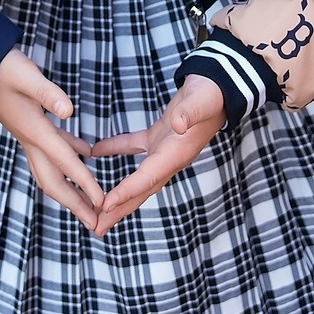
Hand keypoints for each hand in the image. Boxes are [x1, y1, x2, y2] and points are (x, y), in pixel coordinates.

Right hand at [0, 49, 106, 232]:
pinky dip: (71, 157)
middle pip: (55, 181)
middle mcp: (32, 140)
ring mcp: (30, 135)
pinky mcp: (31, 125)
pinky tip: (86, 152)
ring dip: (72, 189)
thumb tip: (68, 111)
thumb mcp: (27, 76)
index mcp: (35, 131)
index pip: (65, 162)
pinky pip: (55, 149)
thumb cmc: (2, 69)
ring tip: (90, 203)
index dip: (85, 183)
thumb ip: (48, 93)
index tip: (102, 203)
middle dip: (75, 204)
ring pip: (53, 171)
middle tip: (95, 224)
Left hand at [88, 73, 223, 233]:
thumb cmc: (210, 94)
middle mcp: (169, 158)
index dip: (127, 192)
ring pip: (137, 178)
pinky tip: (96, 151)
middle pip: (141, 190)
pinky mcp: (159, 135)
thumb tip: (178, 125)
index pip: (148, 178)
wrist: (218, 85)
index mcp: (177, 154)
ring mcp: (164, 149)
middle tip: (96, 228)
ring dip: (118, 194)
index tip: (105, 206)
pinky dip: (115, 150)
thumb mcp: (200, 102)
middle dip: (119, 210)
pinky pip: (133, 148)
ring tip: (97, 210)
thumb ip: (189, 113)